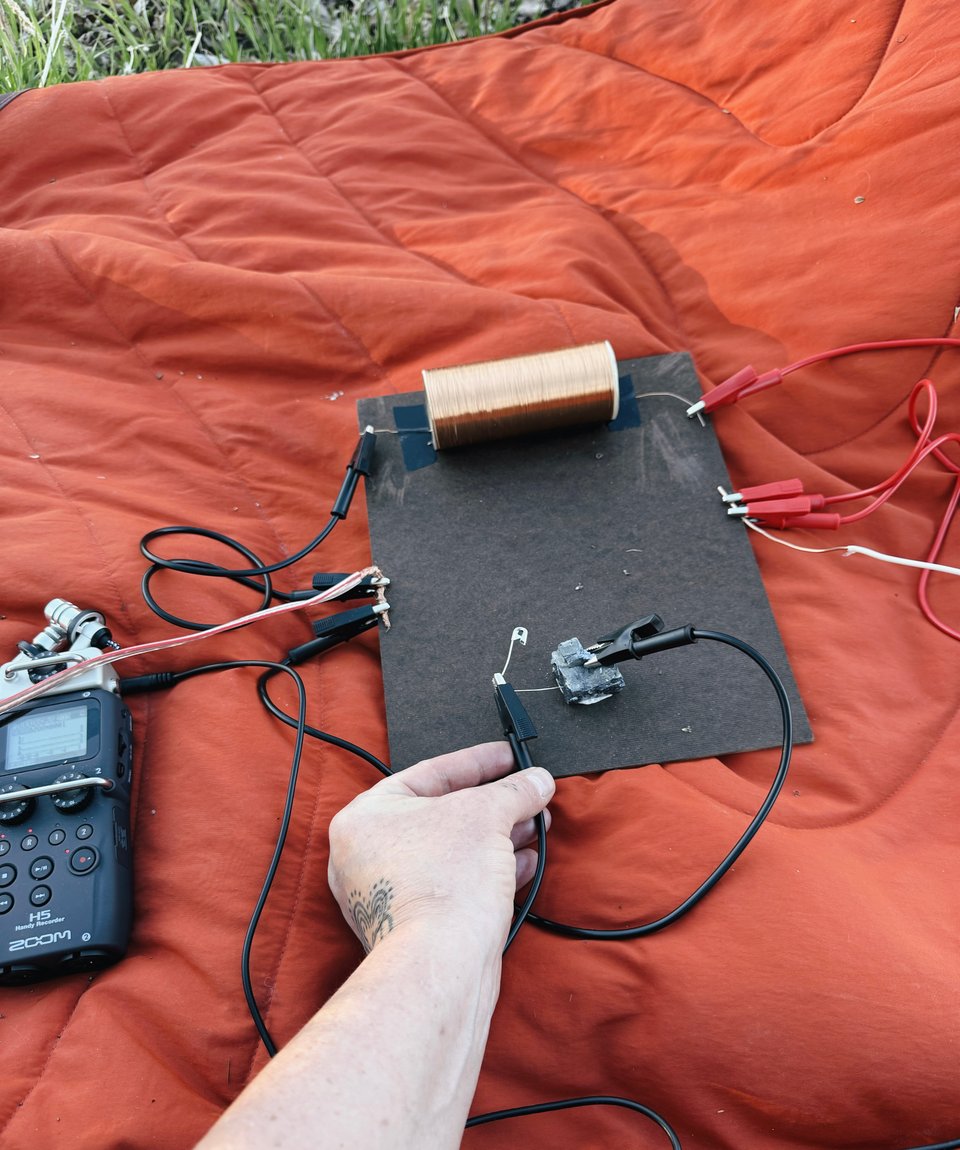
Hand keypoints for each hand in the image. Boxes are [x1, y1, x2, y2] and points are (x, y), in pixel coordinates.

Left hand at [327, 741, 554, 953]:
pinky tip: (522, 863)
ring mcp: (388, 895)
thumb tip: (536, 782)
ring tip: (534, 828)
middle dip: (494, 805)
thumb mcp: (486, 815)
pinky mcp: (415, 926)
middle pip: (443, 814)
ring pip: (452, 851)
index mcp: (364, 818)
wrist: (442, 966)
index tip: (507, 758)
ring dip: (497, 837)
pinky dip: (489, 870)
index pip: (429, 773)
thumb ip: (514, 791)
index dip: (477, 762)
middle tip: (526, 795)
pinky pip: (455, 884)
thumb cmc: (441, 886)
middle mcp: (367, 856)